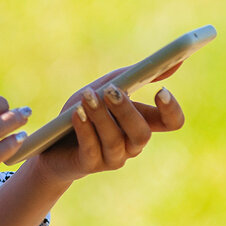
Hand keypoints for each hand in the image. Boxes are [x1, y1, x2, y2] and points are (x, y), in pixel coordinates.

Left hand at [31, 71, 184, 185]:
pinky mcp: (90, 165)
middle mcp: (131, 144)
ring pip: (114, 140)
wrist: (51, 144)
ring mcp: (112, 158)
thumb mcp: (106, 87)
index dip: (171, 110)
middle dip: (126, 111)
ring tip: (87, 96)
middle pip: (142, 133)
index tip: (160, 91)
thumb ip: (135, 74)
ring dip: (100, 116)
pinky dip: (84, 129)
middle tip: (111, 91)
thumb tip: (174, 60)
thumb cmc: (83, 110)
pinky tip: (76, 113)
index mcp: (141, 124)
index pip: (171, 122)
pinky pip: (91, 149)